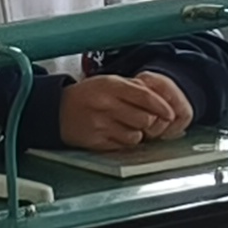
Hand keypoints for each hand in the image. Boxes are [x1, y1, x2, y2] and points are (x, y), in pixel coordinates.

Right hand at [55, 71, 195, 150]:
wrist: (57, 109)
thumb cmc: (87, 95)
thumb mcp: (109, 82)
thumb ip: (134, 89)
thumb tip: (162, 101)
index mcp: (111, 85)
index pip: (145, 96)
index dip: (162, 106)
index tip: (170, 113)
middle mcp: (105, 104)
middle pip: (144, 118)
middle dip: (150, 121)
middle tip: (145, 119)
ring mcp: (100, 124)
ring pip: (136, 135)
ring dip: (137, 132)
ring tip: (126, 124)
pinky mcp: (96, 141)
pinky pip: (123, 145)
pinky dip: (125, 140)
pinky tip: (116, 132)